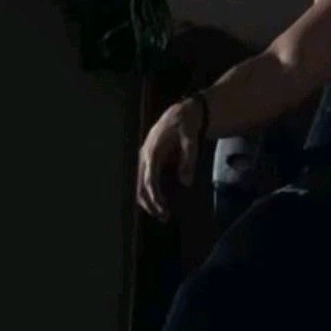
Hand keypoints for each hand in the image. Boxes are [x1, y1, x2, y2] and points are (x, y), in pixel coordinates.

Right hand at [136, 98, 202, 221]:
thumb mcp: (191, 140)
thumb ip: (188, 160)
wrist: (181, 112)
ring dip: (149, 201)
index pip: (150, 180)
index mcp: (153, 151)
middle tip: (165, 218)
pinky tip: (160, 203)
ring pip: (139, 185)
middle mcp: (144, 156)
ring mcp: (144, 158)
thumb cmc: (186, 124)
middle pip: (140, 186)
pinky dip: (150, 193)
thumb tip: (186, 183)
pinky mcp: (148, 160)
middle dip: (150, 204)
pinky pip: (145, 180)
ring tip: (163, 214)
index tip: (163, 210)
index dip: (155, 197)